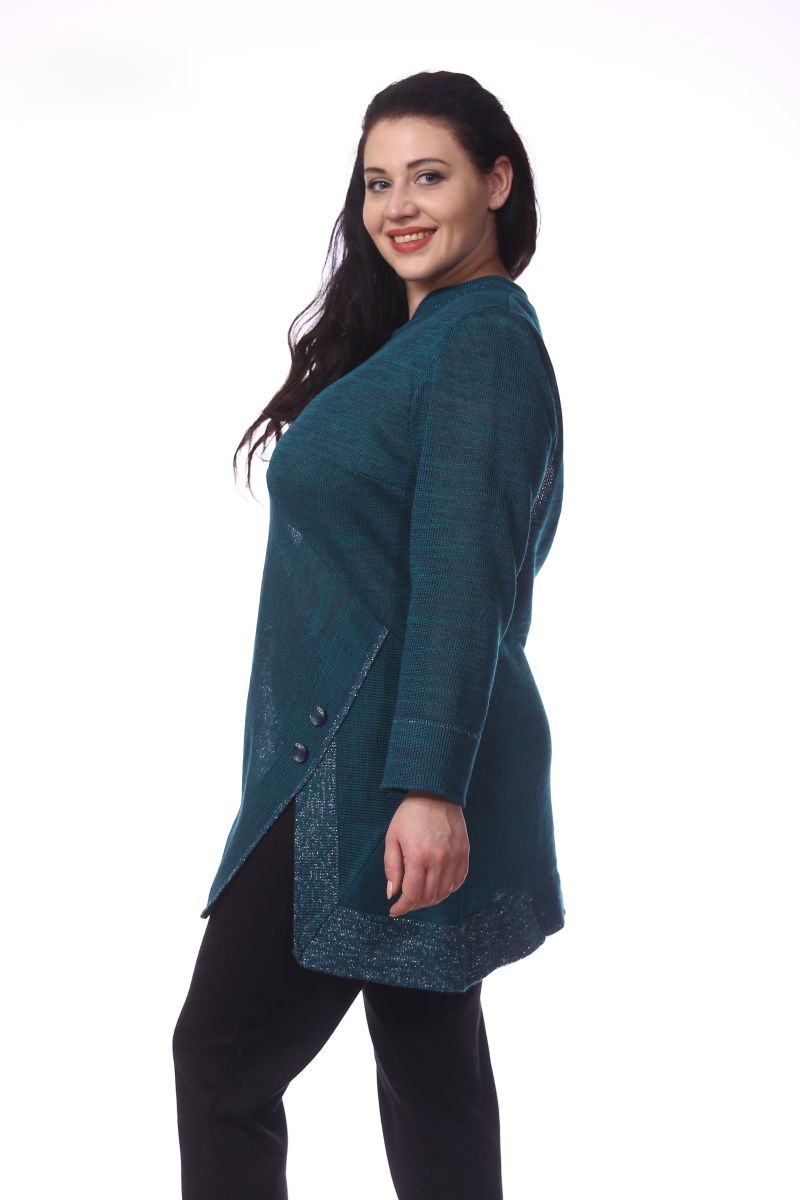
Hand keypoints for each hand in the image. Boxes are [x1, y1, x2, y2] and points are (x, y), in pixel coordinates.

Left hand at [384, 791, 469, 916]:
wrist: (436, 793)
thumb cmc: (410, 815)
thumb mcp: (392, 838)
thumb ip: (392, 868)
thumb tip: (392, 893)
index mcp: (418, 857)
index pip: (412, 894)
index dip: (402, 907)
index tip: (394, 911)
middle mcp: (439, 860)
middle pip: (428, 897)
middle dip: (414, 905)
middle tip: (405, 903)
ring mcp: (454, 858)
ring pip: (444, 892)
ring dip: (430, 900)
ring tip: (419, 897)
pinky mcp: (464, 854)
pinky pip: (458, 881)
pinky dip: (447, 890)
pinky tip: (437, 888)